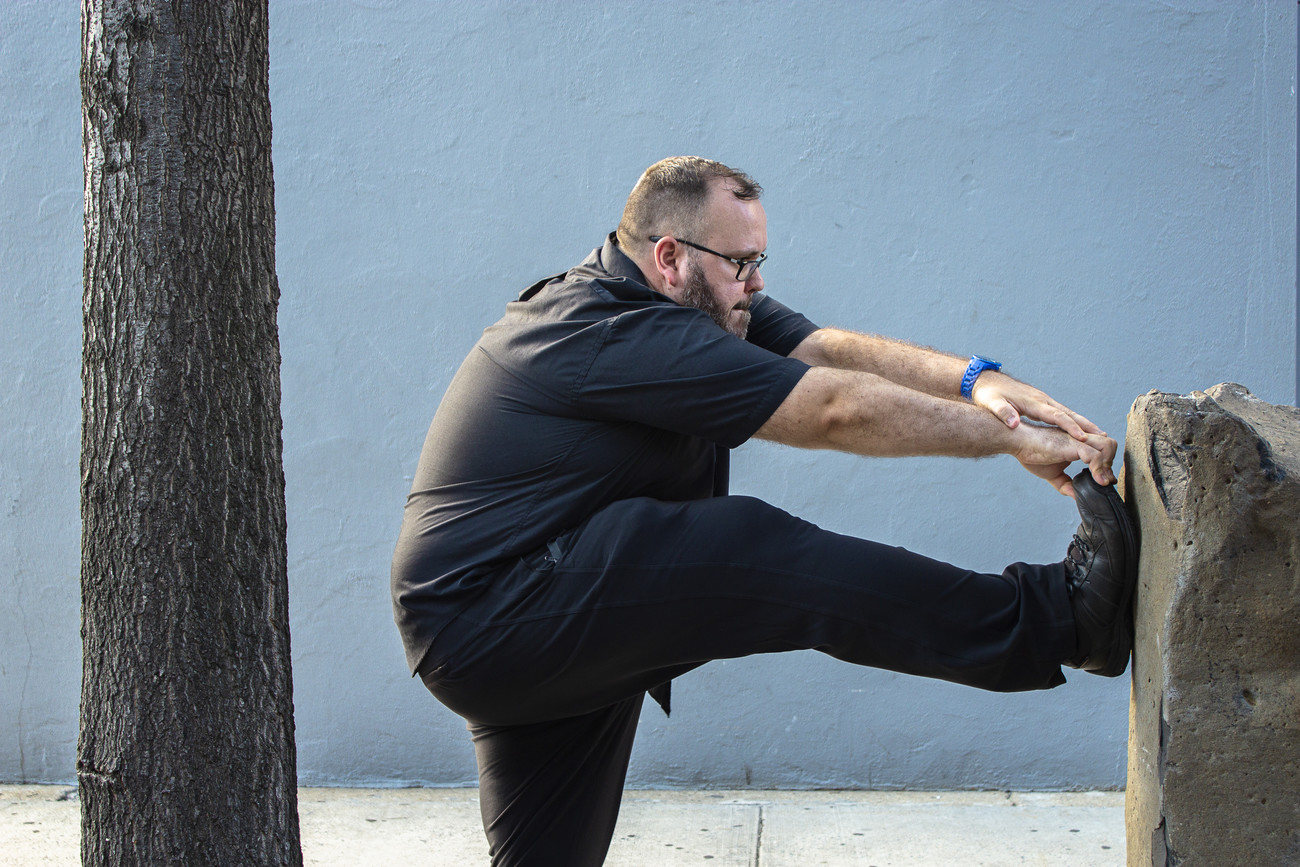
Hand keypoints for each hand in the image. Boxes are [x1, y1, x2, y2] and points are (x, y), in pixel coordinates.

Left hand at [971, 372, 1104, 442]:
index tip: (1083, 438)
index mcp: (1033, 403)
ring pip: (1068, 413)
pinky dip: (1074, 421)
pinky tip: (1081, 430)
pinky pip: (1062, 414)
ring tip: (1100, 435)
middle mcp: (1043, 401)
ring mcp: (1044, 401)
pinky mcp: (1042, 404)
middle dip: (1086, 425)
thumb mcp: (992, 404)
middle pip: (1069, 414)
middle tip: (1103, 437)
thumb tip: (1014, 423)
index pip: (1056, 416)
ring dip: (1084, 423)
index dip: (1070, 427)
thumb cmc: (989, 394)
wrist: (987, 381)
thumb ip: (1003, 413)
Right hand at [1012, 424, 1117, 497]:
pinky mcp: (1072, 445)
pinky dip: (1099, 469)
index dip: (1106, 464)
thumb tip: (1075, 496)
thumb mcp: (1052, 474)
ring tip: (1101, 481)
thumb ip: (1066, 484)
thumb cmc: (1031, 452)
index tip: (1103, 481)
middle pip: (1110, 444)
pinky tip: (1096, 481)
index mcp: (1077, 443)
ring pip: (1108, 446)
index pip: (1103, 449)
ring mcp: (1077, 440)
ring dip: (1108, 465)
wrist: (1018, 442)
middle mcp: (1080, 439)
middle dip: (1111, 463)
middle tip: (1103, 480)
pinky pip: (1094, 455)